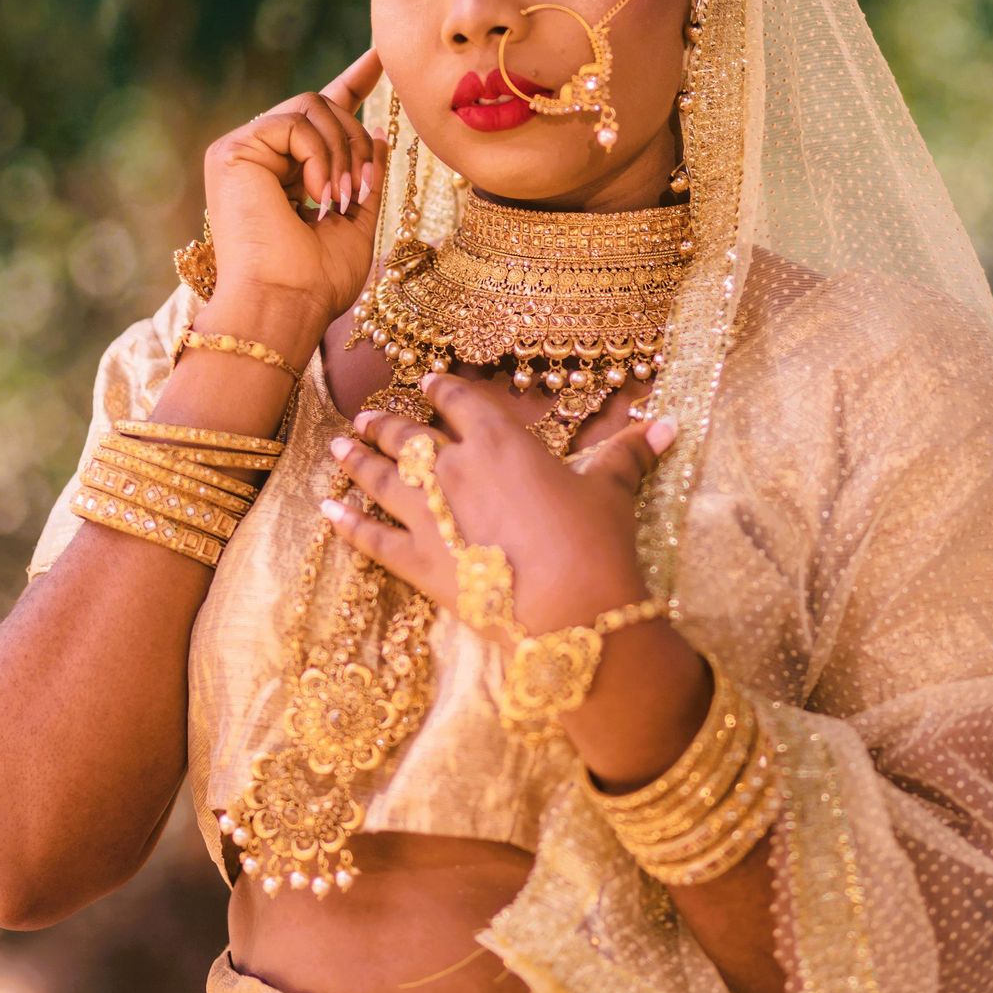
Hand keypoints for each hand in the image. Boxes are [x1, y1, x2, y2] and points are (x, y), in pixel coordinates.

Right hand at [202, 46, 388, 319]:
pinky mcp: (232, 150)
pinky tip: (317, 194)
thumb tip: (379, 130)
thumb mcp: (356, 224)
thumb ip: (364, 176)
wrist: (283, 306)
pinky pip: (295, 122)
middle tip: (363, 190)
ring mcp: (242, 151)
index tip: (381, 57)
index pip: (319, 116)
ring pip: (311, 105)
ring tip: (341, 199)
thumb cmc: (316, 283)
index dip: (353, 82)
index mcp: (286, 174)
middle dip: (357, 142)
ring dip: (343, 151)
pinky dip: (320, 156)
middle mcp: (259, 157)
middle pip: (323, 106)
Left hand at [320, 371, 677, 642]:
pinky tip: (325, 511)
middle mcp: (454, 469)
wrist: (573, 610)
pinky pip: (371, 539)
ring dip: (355, 461)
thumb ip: (629, 452)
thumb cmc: (595, 541)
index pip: (460, 402)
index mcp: (500, 442)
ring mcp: (429, 516)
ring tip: (337, 447)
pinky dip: (345, 524)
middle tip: (364, 418)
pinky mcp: (417, 563)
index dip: (441, 390)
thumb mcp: (612, 489)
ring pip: (380, 478)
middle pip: (409, 437)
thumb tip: (666, 423)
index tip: (426, 383)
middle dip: (385, 424)